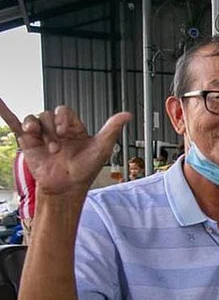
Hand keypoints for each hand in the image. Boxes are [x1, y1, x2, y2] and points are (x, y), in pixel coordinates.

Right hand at [0, 98, 129, 196]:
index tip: (65, 131)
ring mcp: (40, 134)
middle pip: (48, 115)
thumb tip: (127, 114)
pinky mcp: (27, 142)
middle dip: (51, 130)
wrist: (66, 187)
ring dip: (37, 131)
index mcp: (72, 127)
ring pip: (34, 119)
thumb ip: (111, 129)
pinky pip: (14, 123)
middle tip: (57, 148)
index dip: (62, 118)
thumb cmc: (84, 170)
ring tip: (45, 146)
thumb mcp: (101, 148)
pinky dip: (5, 112)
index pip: (64, 111)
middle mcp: (56, 129)